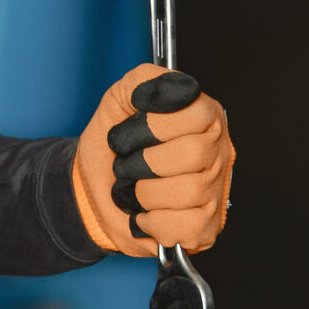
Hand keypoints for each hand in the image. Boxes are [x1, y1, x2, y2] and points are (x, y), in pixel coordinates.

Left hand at [73, 65, 233, 259]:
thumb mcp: (118, 103)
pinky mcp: (205, 227)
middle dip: (144, 162)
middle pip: (195, 154)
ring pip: (190, 190)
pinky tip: (146, 215)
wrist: (91, 192)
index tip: (131, 131)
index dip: (154, 126)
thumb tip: (168, 85)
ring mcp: (214, 191)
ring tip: (135, 191)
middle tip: (128, 165)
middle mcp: (216, 152)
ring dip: (144, 194)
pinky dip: (153, 223)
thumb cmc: (111, 150)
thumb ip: (141, 81)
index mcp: (204, 118)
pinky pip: (186, 226)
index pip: (198, 114)